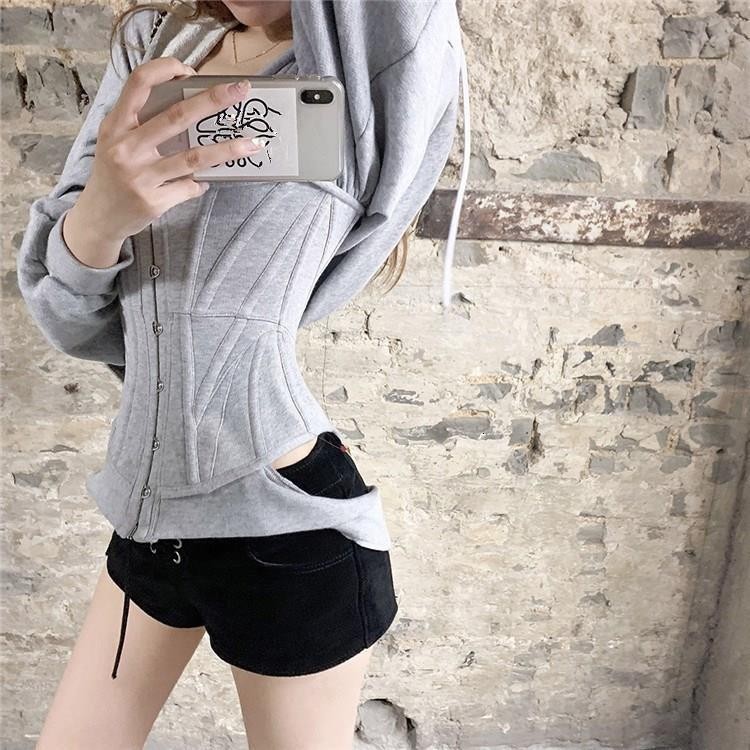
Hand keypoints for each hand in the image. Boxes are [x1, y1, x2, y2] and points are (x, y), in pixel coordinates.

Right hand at [64, 57, 261, 264]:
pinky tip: (206, 181)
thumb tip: (190, 105)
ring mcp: (140, 177)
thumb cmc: (113, 172)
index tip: (190, 70)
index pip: (138, 83)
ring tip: (253, 144)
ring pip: (194, 157)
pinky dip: (202, 182)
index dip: (165, 69)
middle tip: (240, 91)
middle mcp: (126, 148)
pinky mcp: (153, 201)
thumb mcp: (115, 140)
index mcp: (116, 125)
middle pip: (177, 116)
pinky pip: (189, 186)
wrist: (98, 218)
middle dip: (213, 100)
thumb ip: (141, 122)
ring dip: (228, 150)